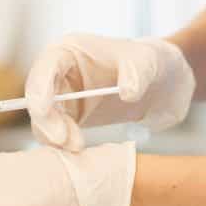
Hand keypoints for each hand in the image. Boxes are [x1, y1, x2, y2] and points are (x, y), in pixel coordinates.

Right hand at [25, 34, 194, 150]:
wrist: (166, 85)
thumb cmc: (153, 62)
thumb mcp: (150, 61)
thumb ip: (138, 73)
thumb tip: (126, 92)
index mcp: (71, 51)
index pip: (45, 67)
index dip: (39, 88)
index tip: (44, 111)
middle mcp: (61, 73)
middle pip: (38, 98)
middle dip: (47, 121)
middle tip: (68, 141)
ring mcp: (66, 98)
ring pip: (44, 122)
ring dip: (56, 138)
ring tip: (79, 147)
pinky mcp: (75, 120)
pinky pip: (59, 137)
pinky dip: (65, 148)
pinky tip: (81, 154)